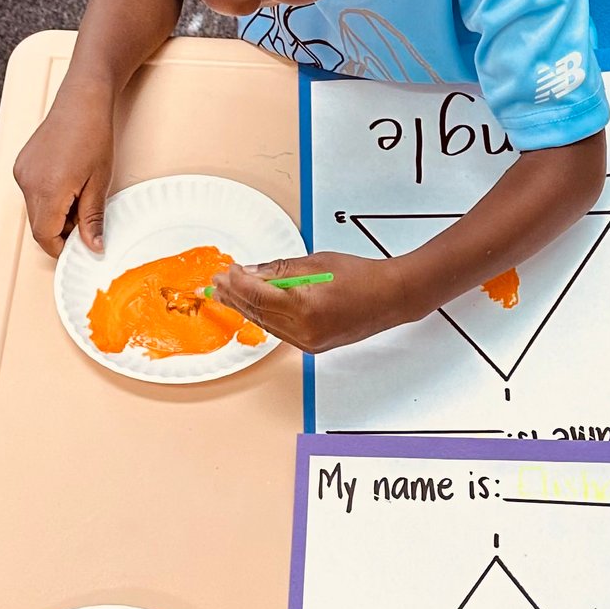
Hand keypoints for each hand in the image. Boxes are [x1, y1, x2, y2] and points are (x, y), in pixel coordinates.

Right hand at [12, 79, 115, 256]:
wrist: (82, 102)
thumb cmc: (94, 137)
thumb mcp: (99, 183)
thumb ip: (92, 219)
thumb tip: (93, 247)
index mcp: (47, 190)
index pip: (45, 236)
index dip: (62, 247)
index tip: (81, 246)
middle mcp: (28, 182)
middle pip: (39, 225)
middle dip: (61, 230)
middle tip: (86, 218)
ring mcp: (22, 172)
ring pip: (35, 211)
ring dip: (56, 214)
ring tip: (80, 195)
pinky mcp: (21, 165)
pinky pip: (32, 194)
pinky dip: (49, 198)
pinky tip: (68, 184)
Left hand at [212, 250, 413, 352]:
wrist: (391, 297)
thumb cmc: (362, 276)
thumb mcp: (317, 262)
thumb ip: (280, 269)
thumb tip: (251, 272)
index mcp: (305, 306)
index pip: (258, 295)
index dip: (238, 282)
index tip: (227, 271)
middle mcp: (305, 330)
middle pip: (258, 313)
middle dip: (235, 296)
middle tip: (219, 283)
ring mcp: (309, 342)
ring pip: (266, 325)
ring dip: (246, 308)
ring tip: (230, 294)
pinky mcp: (313, 346)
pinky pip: (280, 332)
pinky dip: (265, 317)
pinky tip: (254, 307)